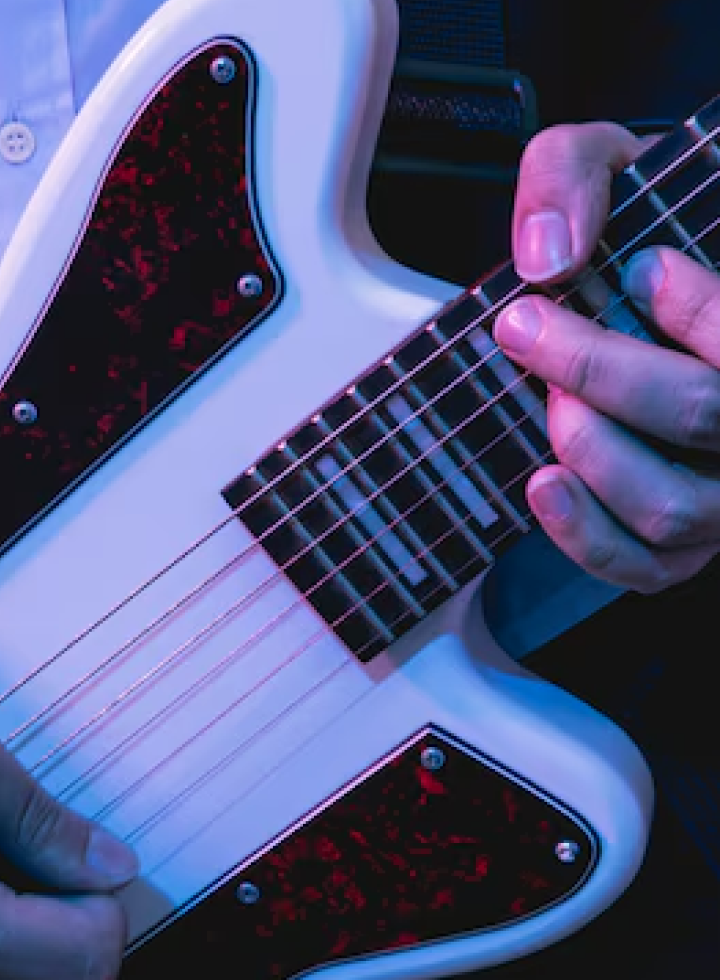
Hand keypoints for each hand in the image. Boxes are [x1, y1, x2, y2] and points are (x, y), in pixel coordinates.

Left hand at [493, 121, 719, 590]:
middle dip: (600, 369)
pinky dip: (583, 533)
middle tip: (525, 326)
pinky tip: (540, 481)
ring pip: (672, 505)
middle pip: (700, 414)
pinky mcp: (684, 549)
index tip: (637, 270)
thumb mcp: (611, 168)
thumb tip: (549, 258)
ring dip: (592, 449)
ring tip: (549, 399)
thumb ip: (574, 175)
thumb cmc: (628, 235)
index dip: (697, 307)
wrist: (623, 298)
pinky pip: (642, 567)